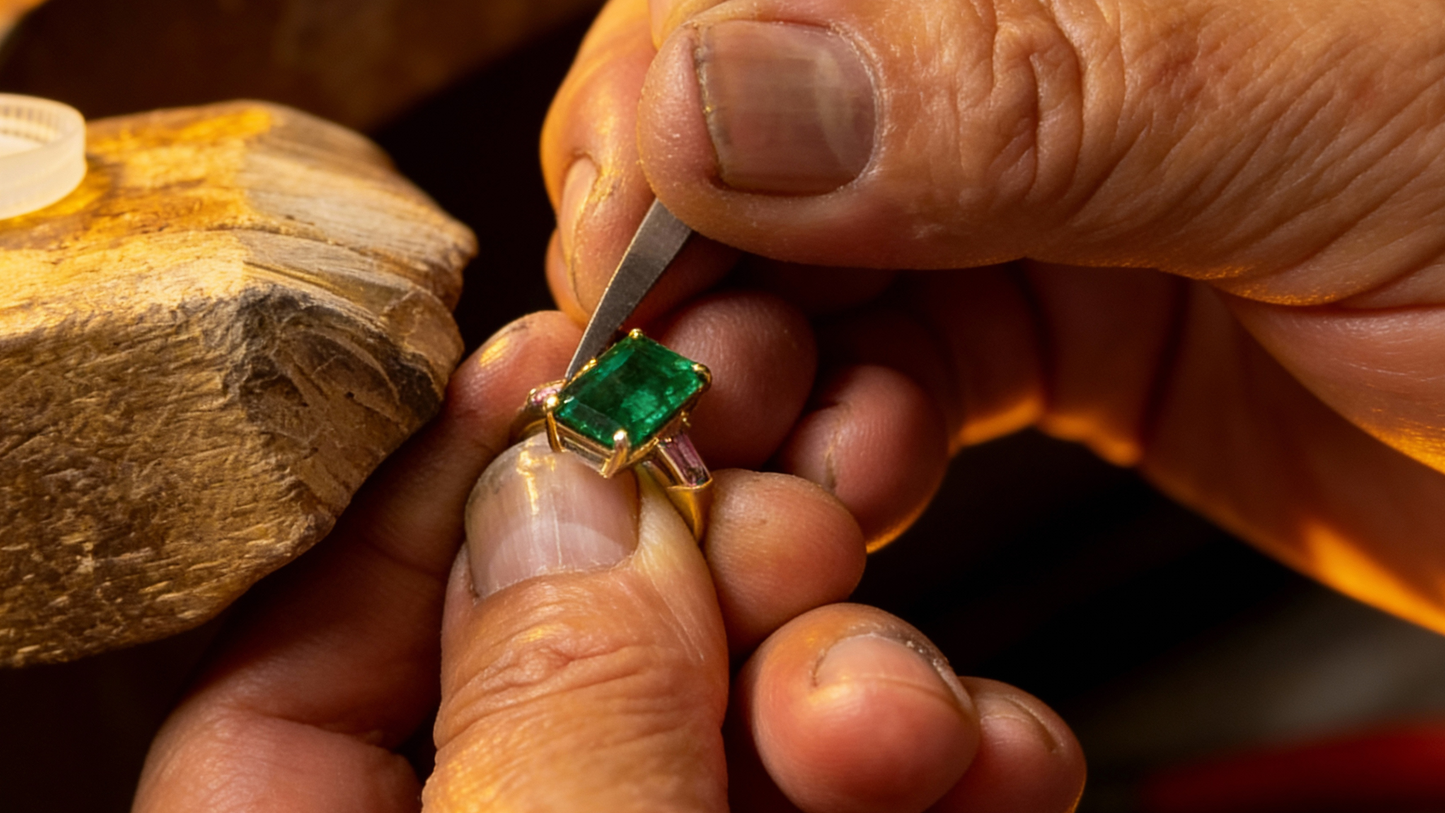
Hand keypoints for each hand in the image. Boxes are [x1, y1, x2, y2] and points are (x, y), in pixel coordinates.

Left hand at [131, 311, 1083, 811]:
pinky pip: (848, 800)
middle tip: (782, 531)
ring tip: (910, 702)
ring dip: (850, 676)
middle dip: (697, 586)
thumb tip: (560, 506)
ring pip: (728, 725)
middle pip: (558, 672)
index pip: (300, 674)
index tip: (562, 395)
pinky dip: (938, 766)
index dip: (437, 517)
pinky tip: (1001, 756)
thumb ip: (549, 723)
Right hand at [540, 0, 1444, 631]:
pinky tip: (872, 477)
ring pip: (794, 267)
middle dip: (697, 284)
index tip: (637, 292)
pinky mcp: (1059, 317)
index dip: (660, 134)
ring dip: (765, 383)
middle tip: (714, 410)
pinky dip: (846, 434)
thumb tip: (702, 92)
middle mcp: (1025, 33)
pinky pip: (881, 363)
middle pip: (741, 136)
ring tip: (814, 471)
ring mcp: (1034, 179)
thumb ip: (1015, 81)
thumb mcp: (1335, 106)